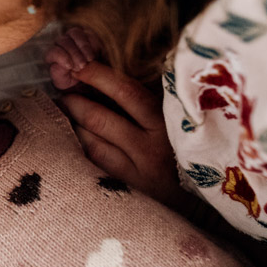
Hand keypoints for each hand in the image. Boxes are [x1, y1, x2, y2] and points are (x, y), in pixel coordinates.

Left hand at [47, 29, 180, 204]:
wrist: (204, 200)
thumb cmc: (189, 150)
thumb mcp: (178, 121)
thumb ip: (153, 99)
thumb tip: (111, 72)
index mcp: (168, 124)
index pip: (127, 92)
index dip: (98, 75)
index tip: (79, 66)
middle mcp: (151, 149)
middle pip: (100, 118)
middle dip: (74, 102)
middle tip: (62, 91)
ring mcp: (137, 173)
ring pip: (91, 143)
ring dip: (72, 124)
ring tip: (63, 112)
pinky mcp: (126, 191)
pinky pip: (94, 165)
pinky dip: (80, 148)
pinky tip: (73, 138)